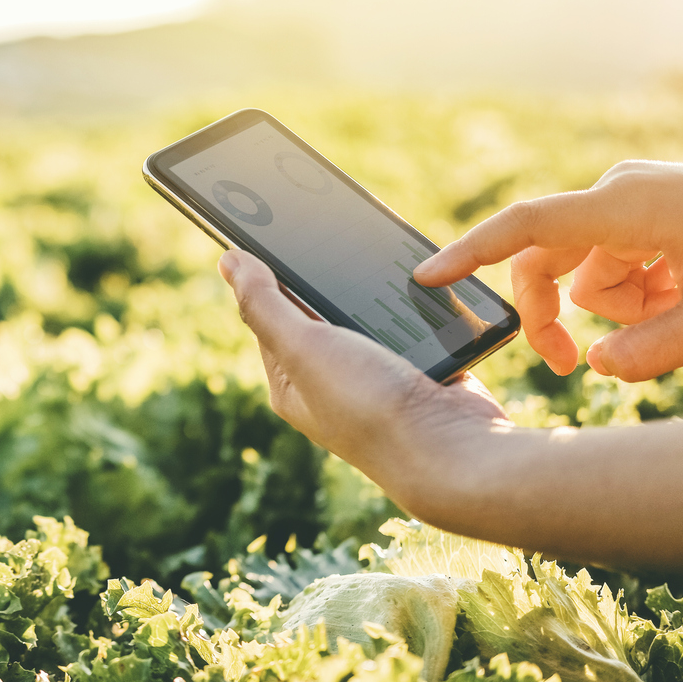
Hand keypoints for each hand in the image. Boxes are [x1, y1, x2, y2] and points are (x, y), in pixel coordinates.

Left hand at [218, 249, 508, 508]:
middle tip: (327, 232)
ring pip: (367, 317)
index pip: (269, 317)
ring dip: (372, 292)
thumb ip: (265, 304)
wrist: (454, 451)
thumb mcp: (303, 347)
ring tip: (371, 253)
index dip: (269, 275)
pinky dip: (412, 306)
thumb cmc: (370, 406)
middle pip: (320, 314)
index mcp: (291, 384)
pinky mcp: (419, 371)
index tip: (275, 230)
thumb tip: (228, 262)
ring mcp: (377, 379)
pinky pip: (410, 325)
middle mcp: (329, 384)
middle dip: (326, 278)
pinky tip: (416, 281)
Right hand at [414, 160, 682, 381]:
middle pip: (547, 262)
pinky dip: (642, 294)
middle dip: (558, 315)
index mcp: (627, 206)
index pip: (526, 228)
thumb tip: (596, 365)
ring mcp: (636, 200)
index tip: (426, 278)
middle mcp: (620, 194)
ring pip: (588, 273)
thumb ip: (648, 354)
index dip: (470, 255)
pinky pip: (619, 264)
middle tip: (571, 368)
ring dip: (621, 308)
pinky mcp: (651, 211)